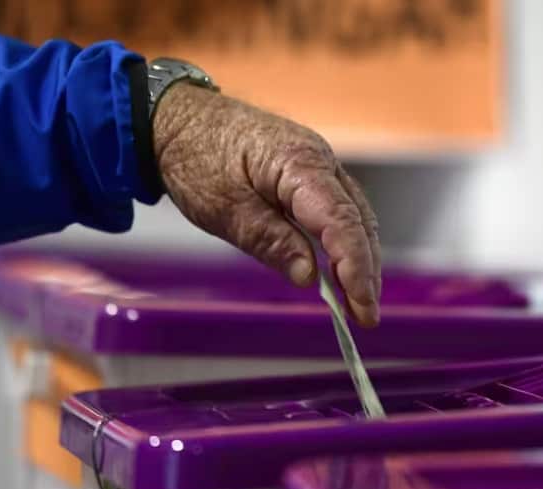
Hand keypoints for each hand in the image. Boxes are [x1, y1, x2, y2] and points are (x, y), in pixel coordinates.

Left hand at [153, 84, 381, 326]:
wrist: (177, 118)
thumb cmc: (195, 156)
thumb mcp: (225, 208)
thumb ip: (270, 241)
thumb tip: (310, 278)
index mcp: (301, 164)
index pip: (342, 222)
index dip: (355, 268)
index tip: (359, 306)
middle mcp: (320, 160)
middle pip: (358, 221)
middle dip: (366, 272)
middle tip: (365, 318)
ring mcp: (317, 164)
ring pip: (354, 217)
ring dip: (360, 260)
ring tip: (359, 303)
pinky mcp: (308, 173)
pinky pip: (338, 209)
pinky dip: (344, 242)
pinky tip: (341, 270)